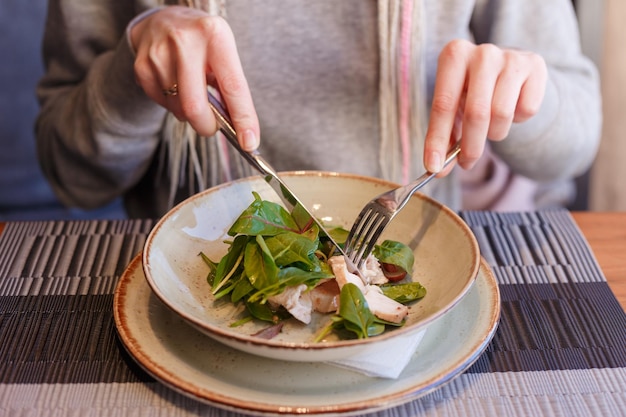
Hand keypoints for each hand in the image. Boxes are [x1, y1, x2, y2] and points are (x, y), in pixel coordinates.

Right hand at [130, 6, 259, 150]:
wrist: (163, 20)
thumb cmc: (202, 43)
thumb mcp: (223, 53)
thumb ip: (230, 87)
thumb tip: (240, 129)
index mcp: (214, 35)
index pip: (233, 87)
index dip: (243, 118)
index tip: (249, 142)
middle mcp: (185, 42)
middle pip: (195, 106)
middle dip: (207, 126)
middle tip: (212, 126)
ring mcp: (159, 54)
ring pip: (178, 110)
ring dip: (189, 112)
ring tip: (191, 90)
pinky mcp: (142, 67)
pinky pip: (162, 104)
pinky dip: (173, 105)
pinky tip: (174, 85)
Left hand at [424, 39, 546, 174]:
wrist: (508, 69)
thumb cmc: (472, 91)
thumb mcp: (453, 107)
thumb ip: (445, 136)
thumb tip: (439, 169)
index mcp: (454, 55)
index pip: (443, 105)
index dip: (437, 140)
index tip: (434, 167)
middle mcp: (482, 52)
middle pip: (476, 113)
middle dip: (470, 147)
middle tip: (466, 163)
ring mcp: (511, 57)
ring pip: (502, 115)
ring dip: (495, 133)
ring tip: (490, 126)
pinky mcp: (536, 65)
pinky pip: (526, 110)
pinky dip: (518, 120)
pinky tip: (512, 107)